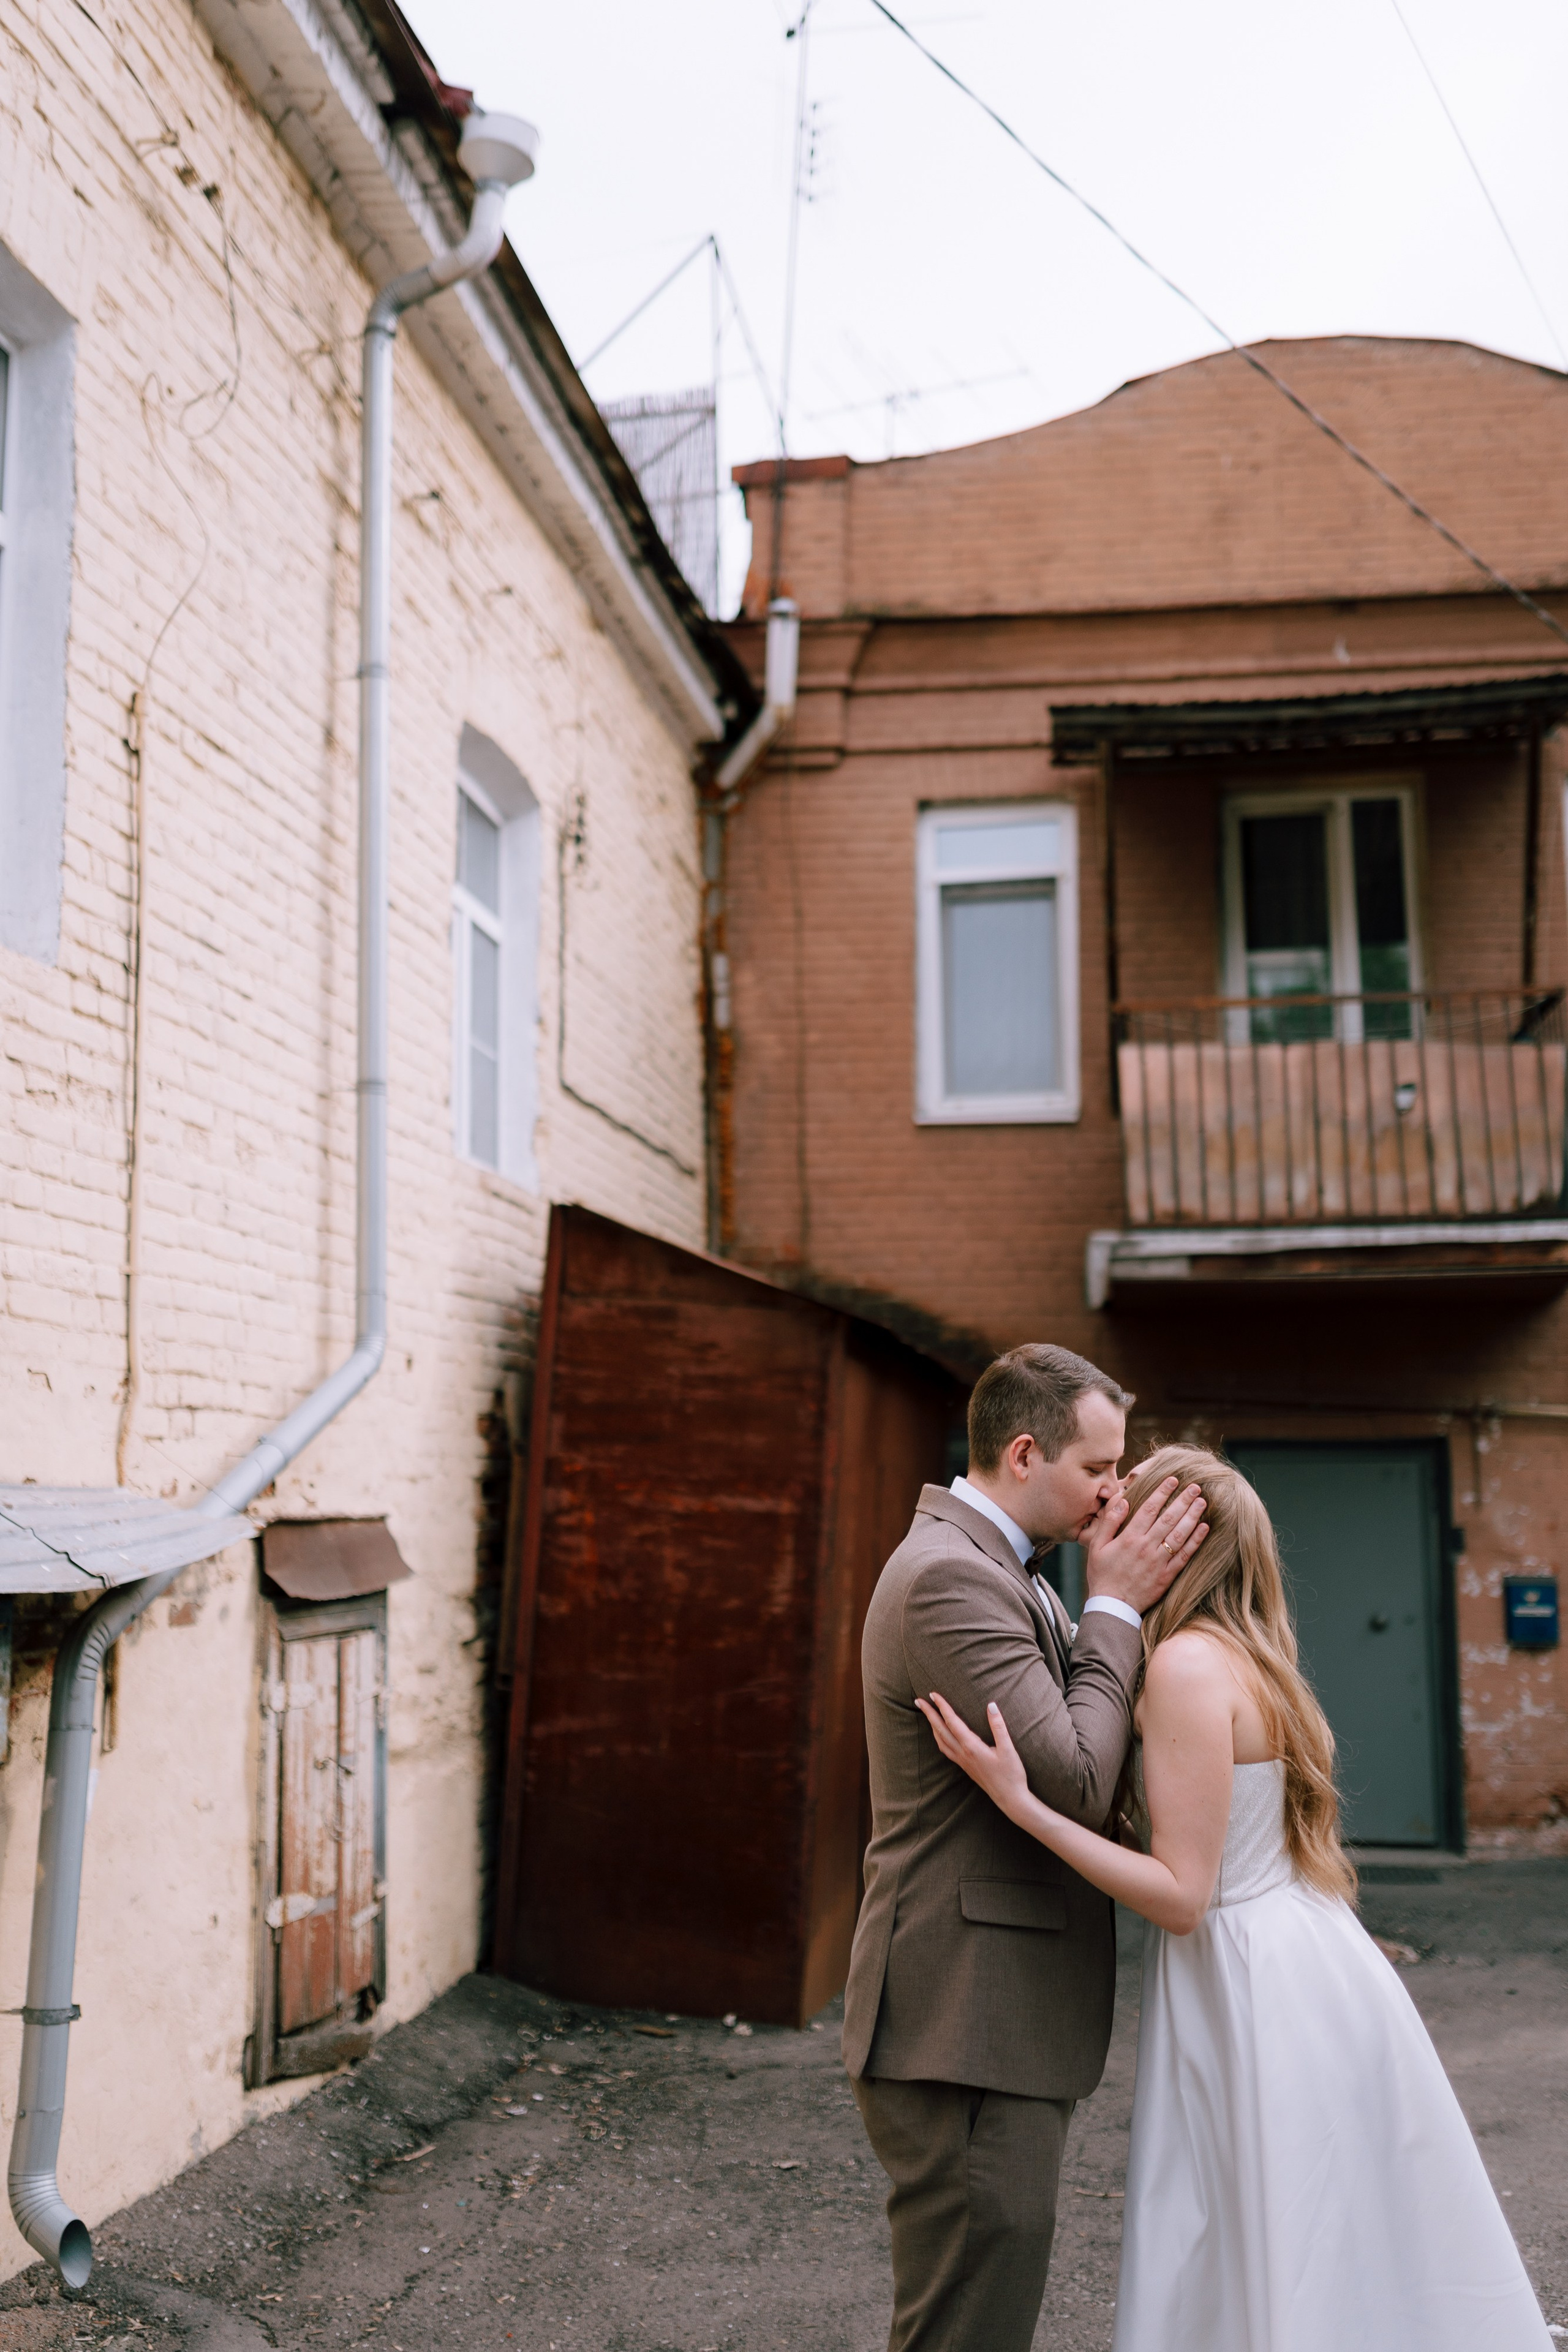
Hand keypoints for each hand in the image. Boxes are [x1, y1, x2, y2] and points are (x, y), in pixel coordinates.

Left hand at [916, 1693, 1029, 1821]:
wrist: (1010, 1798)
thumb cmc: (1011, 1774)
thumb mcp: (1008, 1749)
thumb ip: (999, 1726)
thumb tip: (991, 1705)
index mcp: (971, 1747)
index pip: (952, 1722)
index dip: (942, 1706)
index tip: (933, 1694)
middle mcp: (963, 1754)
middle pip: (941, 1730)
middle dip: (929, 1714)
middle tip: (918, 1700)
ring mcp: (962, 1762)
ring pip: (940, 1741)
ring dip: (932, 1726)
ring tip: (927, 1714)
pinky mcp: (965, 1767)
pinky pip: (945, 1750)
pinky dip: (939, 1738)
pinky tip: (940, 1735)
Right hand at [1083, 1476, 1207, 1614]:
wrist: (1113, 1607)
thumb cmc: (1102, 1575)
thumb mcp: (1096, 1546)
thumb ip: (1109, 1521)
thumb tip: (1122, 1499)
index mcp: (1129, 1538)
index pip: (1149, 1509)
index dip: (1162, 1492)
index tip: (1173, 1480)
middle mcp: (1146, 1547)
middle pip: (1169, 1518)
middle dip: (1183, 1500)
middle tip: (1195, 1486)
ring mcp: (1159, 1562)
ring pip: (1179, 1534)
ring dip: (1192, 1516)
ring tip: (1202, 1502)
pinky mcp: (1167, 1575)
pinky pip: (1184, 1555)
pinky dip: (1196, 1541)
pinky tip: (1204, 1528)